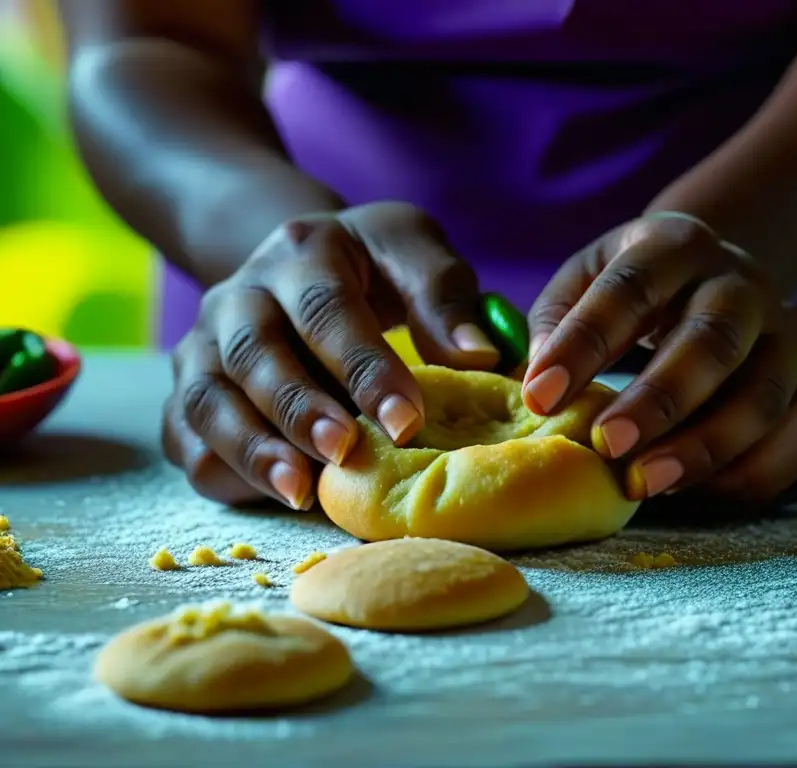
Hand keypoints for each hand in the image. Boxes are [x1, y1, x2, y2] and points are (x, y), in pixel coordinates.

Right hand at [161, 202, 499, 508]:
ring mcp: (203, 344)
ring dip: (251, 448)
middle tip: (345, 453)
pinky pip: (184, 436)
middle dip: (299, 409)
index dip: (365, 369)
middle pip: (254, 353)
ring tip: (299, 491)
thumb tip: (479, 356)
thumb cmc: (371, 265)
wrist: (298, 262)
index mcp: (301, 252)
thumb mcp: (411, 251)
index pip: (328, 310)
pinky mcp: (189, 388)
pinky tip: (270, 492)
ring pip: (207, 399)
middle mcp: (239, 294)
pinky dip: (221, 468)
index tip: (409, 421)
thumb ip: (443, 297)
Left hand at [522, 213, 796, 505]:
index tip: (539, 396)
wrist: (722, 282)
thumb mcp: (588, 277)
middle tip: (608, 446)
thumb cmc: (637, 291)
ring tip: (646, 484)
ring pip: (765, 399)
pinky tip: (702, 492)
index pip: (632, 287)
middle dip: (660, 399)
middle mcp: (747, 287)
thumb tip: (537, 385)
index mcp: (679, 246)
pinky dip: (756, 477)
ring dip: (706, 449)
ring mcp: (793, 342)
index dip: (584, 342)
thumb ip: (555, 320)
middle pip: (714, 341)